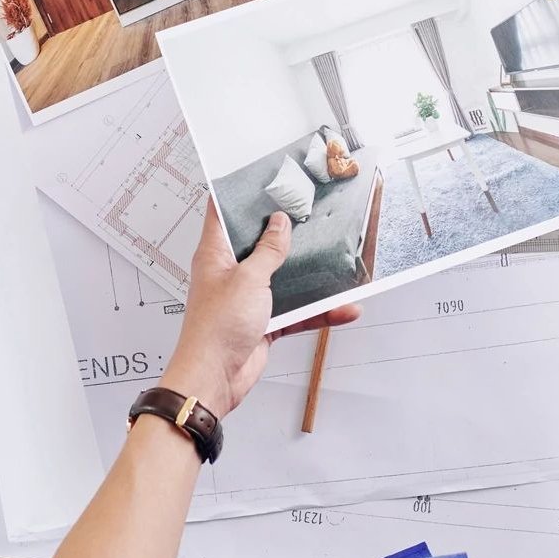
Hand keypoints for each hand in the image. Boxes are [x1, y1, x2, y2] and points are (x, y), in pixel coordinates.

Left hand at [160, 199, 359, 418]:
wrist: (215, 379)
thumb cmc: (217, 328)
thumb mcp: (249, 279)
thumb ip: (268, 251)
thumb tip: (279, 223)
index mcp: (215, 253)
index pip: (221, 212)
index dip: (236, 194)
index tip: (259, 178)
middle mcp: (230, 272)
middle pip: (259, 243)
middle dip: (284, 233)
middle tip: (310, 215)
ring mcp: (247, 297)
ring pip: (282, 278)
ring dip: (309, 276)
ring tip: (337, 262)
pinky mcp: (263, 321)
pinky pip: (295, 311)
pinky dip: (317, 311)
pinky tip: (343, 308)